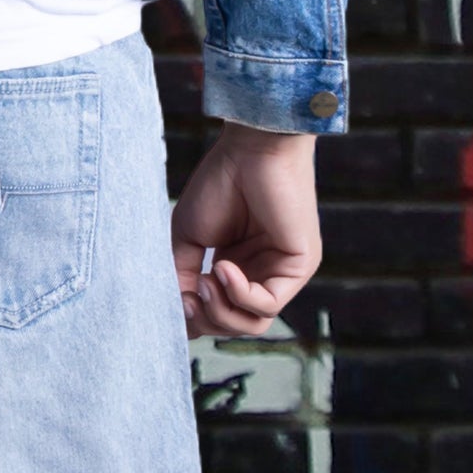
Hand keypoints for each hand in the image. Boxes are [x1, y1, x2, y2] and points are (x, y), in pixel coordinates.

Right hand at [172, 124, 322, 341]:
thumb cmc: (221, 181)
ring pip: (253, 323)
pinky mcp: (299, 267)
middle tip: (189, 293)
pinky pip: (267, 305)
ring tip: (205, 281)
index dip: (193, 317)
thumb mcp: (190, 238)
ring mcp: (282, 272)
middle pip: (235, 326)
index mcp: (238, 268)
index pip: (218, 315)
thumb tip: (179, 315)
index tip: (173, 301)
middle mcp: (262, 274)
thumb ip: (183, 277)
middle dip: (206, 317)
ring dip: (221, 310)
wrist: (251, 146)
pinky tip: (223, 267)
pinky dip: (239, 293)